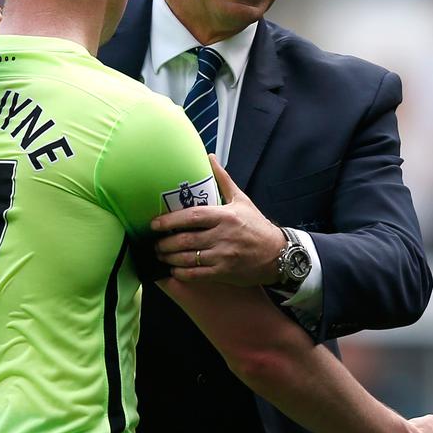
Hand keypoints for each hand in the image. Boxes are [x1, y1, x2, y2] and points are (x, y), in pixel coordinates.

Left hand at [151, 154, 284, 285]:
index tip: (154, 224)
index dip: (170, 220)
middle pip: (186, 240)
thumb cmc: (257, 226)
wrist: (278, 254)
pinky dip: (182, 273)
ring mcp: (223, 256)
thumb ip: (223, 180)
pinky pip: (197, 275)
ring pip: (188, 258)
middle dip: (165, 243)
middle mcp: (223, 236)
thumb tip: (210, 157)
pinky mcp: (225, 273)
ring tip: (160, 255)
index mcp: (225, 216)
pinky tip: (173, 270)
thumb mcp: (242, 200)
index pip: (192, 216)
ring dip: (170, 258)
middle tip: (154, 243)